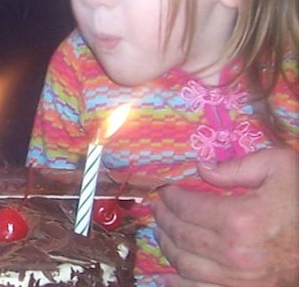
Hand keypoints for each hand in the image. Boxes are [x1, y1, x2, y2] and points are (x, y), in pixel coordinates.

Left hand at [153, 147, 298, 286]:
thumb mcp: (282, 168)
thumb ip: (240, 165)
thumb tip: (202, 168)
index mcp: (240, 220)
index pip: (187, 207)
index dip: (170, 197)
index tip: (166, 190)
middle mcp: (234, 254)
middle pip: (181, 235)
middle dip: (164, 218)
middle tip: (158, 208)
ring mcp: (237, 280)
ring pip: (185, 264)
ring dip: (167, 246)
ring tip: (163, 232)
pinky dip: (178, 282)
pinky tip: (169, 272)